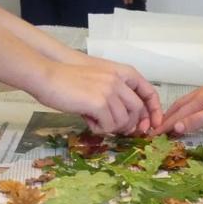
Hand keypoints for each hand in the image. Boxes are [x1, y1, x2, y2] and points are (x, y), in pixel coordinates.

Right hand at [34, 59, 162, 134]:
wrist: (48, 76)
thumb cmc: (69, 80)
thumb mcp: (98, 82)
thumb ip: (114, 96)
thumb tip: (127, 123)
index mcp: (122, 72)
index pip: (148, 92)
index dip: (154, 111)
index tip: (152, 126)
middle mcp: (119, 80)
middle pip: (138, 111)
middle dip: (131, 125)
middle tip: (117, 130)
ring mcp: (110, 91)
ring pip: (124, 121)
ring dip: (111, 127)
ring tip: (95, 121)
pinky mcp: (100, 103)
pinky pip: (109, 126)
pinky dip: (100, 129)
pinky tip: (88, 121)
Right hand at [157, 71, 202, 134]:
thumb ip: (197, 120)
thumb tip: (175, 128)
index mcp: (198, 100)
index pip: (177, 115)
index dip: (165, 126)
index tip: (152, 135)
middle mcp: (199, 95)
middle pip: (178, 107)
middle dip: (166, 118)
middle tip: (156, 129)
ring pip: (185, 104)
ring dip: (175, 113)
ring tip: (169, 121)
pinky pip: (193, 103)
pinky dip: (186, 109)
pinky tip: (191, 112)